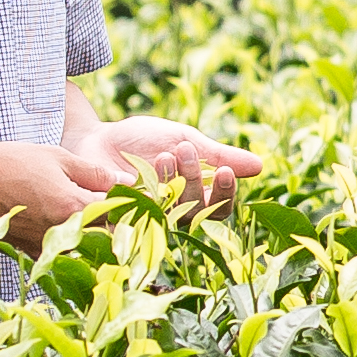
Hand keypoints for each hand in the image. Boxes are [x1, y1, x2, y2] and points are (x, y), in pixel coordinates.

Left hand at [98, 111, 261, 214]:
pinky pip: (137, 214)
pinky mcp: (122, 220)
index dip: (226, 194)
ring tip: (163, 154)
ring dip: (171, 182)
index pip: (219, 209)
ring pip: (170, 214)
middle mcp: (174, 214)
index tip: (228, 172)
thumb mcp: (185, 139)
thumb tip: (259, 166)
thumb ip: (217, 155)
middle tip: (184, 149)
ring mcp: (148, 219)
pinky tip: (135, 175)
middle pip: (197, 211)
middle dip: (195, 179)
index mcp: (195, 197)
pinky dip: (140, 193)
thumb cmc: (144, 139)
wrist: (97, 137)